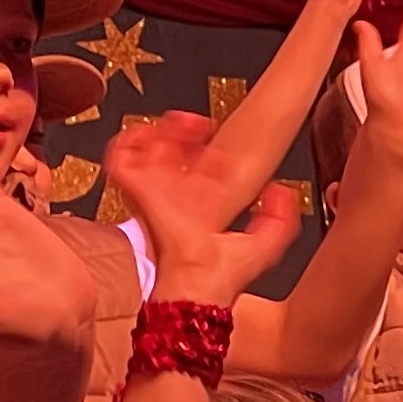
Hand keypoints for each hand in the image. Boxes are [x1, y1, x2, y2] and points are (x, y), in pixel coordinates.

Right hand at [103, 110, 300, 306]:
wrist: (198, 279)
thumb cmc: (225, 274)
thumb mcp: (266, 245)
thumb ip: (281, 219)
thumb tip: (280, 191)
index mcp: (203, 209)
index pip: (200, 172)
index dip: (209, 151)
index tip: (218, 138)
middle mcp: (177, 200)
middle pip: (172, 156)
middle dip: (183, 133)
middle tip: (198, 124)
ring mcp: (156, 194)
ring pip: (147, 151)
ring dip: (160, 131)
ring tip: (178, 122)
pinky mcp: (138, 191)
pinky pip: (121, 158)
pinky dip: (130, 141)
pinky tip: (151, 133)